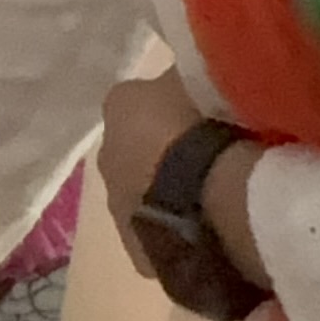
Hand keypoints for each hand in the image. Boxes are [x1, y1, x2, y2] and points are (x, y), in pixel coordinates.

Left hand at [97, 66, 268, 289]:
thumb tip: (203, 70)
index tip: (205, 114)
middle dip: (167, 152)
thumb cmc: (208, 126)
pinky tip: (209, 231)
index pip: (142, 100)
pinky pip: (159, 233)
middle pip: (139, 149)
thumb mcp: (205, 79)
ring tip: (213, 197)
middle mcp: (106, 155)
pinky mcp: (138, 250)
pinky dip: (179, 229)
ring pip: (145, 193)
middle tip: (211, 157)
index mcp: (119, 105)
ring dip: (170, 192)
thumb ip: (197, 75)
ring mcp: (117, 207)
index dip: (173, 107)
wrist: (207, 199)